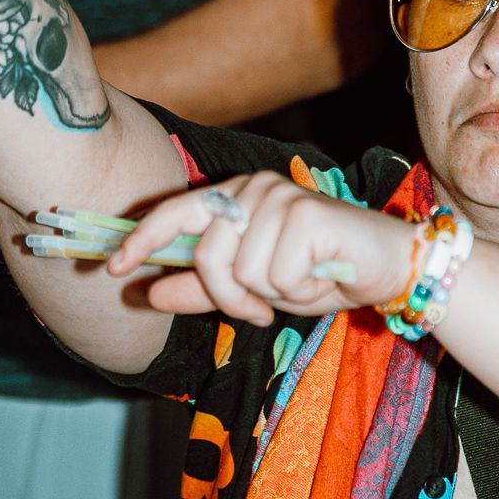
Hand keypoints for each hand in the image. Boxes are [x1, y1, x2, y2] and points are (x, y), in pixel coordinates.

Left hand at [108, 171, 417, 327]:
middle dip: (230, 296)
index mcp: (236, 197)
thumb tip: (149, 292)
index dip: (142, 240)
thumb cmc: (319, 273)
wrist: (386, 267)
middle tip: (260, 311)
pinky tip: (321, 277)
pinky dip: (300, 291)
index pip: (177, 213)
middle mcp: (254, 188)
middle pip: (209, 255)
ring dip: (273, 295)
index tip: (111, 268)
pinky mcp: (307, 214)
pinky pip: (278, 275)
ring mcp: (281, 197)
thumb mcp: (254, 289)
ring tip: (303, 283)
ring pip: (244, 271)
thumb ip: (203, 288)